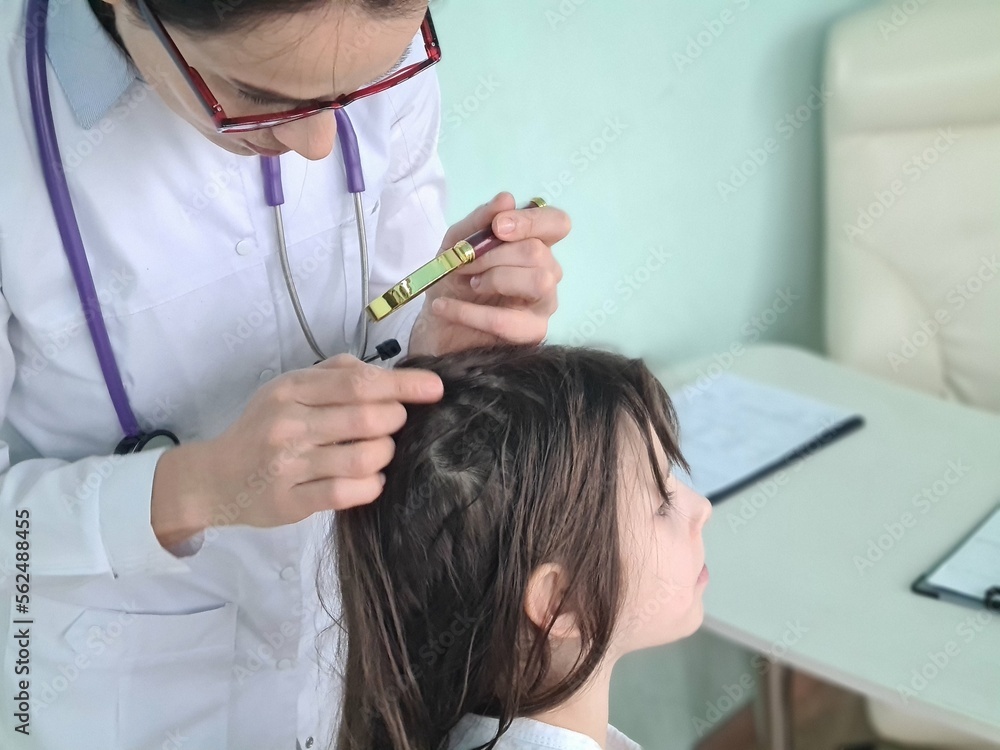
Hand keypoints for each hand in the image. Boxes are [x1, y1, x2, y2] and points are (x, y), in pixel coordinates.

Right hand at [151, 355, 442, 544]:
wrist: (215, 478)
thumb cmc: (265, 427)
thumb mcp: (290, 388)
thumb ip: (336, 374)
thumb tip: (386, 372)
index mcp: (291, 390)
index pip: (359, 383)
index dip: (403, 385)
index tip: (435, 389)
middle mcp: (288, 425)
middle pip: (367, 419)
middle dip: (395, 421)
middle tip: (394, 424)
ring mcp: (288, 466)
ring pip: (363, 458)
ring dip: (385, 455)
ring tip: (380, 452)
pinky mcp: (290, 502)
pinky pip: (348, 493)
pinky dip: (371, 485)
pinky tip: (371, 480)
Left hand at [407, 192, 568, 356]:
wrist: (436, 325)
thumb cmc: (454, 280)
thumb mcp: (456, 243)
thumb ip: (479, 222)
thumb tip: (507, 199)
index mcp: (535, 245)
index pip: (557, 224)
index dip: (532, 221)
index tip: (498, 227)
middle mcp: (547, 272)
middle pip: (539, 252)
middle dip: (495, 255)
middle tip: (465, 263)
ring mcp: (544, 305)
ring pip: (539, 281)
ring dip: (495, 278)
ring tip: (468, 283)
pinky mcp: (531, 334)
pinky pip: (507, 321)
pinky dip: (470, 312)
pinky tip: (444, 306)